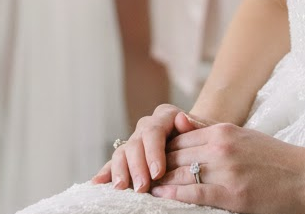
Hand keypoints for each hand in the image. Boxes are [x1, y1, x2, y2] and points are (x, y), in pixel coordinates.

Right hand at [92, 105, 209, 192]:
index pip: (154, 131)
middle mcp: (147, 126)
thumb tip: (182, 119)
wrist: (202, 138)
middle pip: (136, 143)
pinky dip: (107, 172)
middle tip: (142, 186)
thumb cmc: (207, 137)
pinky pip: (115, 163)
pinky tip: (97, 182)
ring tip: (122, 187)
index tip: (158, 172)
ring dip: (121, 170)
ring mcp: (137, 141)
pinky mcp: (130, 156)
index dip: (153, 151)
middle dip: (137, 166)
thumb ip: (195, 126)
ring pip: (123, 152)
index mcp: (165, 115)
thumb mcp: (207, 130)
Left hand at [151, 123, 304, 213]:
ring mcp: (226, 170)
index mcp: (222, 130)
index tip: (146, 157)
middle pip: (176, 154)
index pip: (180, 137)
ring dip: (159, 179)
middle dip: (155, 163)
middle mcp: (220, 146)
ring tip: (143, 186)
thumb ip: (210, 129)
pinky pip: (195, 193)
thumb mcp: (242, 134)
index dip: (160, 148)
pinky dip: (174, 194)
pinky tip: (161, 196)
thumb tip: (179, 121)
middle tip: (136, 172)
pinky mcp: (232, 194)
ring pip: (181, 172)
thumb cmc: (274, 157)